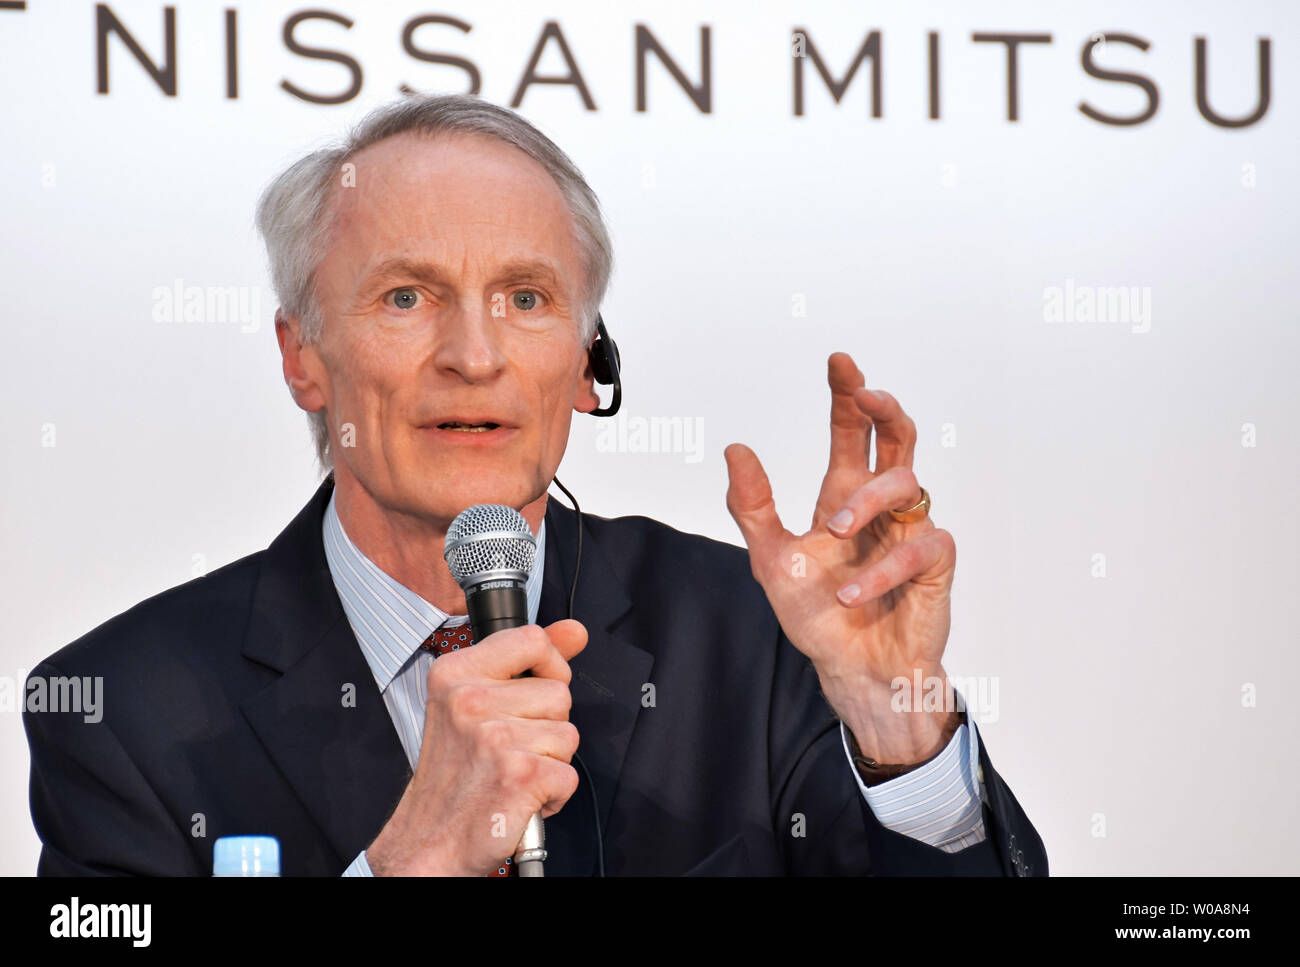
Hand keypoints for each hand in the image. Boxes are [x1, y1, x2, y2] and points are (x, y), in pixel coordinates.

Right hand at [365, 619, 586, 875]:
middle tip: (509, 749)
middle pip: (559, 693)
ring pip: (568, 734)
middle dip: (547, 726)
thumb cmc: (452, 777)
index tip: (536, 688)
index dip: (549, 665)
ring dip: (550, 761)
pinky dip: (553, 794)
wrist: (430, 841)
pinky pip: (569, 774)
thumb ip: (529, 660)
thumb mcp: (475, 703)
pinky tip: (520, 797)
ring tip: (513, 772)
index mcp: (455, 674)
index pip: (532, 638)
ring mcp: (494, 738)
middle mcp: (470, 701)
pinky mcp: (519, 774)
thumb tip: (575, 631)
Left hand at [724, 353, 957, 763]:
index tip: (839, 361)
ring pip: (906, 482)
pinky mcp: (934, 565)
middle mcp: (880, 508)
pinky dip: (883, 567)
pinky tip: (853, 592)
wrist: (851, 673)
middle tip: (866, 395)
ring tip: (834, 533)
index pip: (851, 434)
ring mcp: (910, 532)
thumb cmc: (820, 618)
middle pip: (897, 438)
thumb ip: (754, 507)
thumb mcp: (772, 560)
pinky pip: (921, 544)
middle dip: (883, 409)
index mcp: (843, 498)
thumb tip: (735, 449)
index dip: (847, 397)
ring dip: (867, 501)